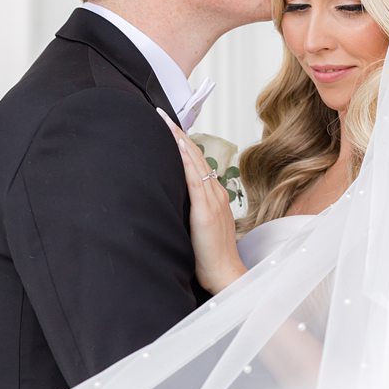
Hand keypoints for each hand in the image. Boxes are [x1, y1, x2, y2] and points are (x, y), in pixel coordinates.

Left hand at [156, 108, 247, 294]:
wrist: (224, 273)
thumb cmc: (210, 257)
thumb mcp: (199, 228)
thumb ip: (190, 212)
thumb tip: (172, 202)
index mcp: (215, 197)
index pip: (198, 164)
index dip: (184, 145)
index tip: (171, 129)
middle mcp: (216, 193)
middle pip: (196, 157)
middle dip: (179, 135)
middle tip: (163, 115)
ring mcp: (213, 200)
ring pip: (195, 163)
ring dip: (180, 141)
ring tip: (166, 123)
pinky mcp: (206, 209)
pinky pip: (195, 179)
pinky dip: (186, 160)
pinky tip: (177, 147)